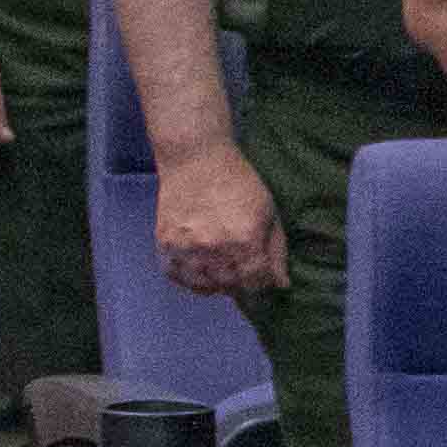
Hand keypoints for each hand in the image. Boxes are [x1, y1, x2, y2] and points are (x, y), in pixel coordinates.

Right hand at [150, 146, 285, 300]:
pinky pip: (177, 275)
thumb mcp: (269, 213)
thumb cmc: (240, 183)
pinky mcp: (165, 243)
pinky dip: (190, 280)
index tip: (264, 279)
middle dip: (242, 285)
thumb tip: (281, 284)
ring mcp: (186, 248)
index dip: (263, 284)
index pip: (256, 281)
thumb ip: (276, 251)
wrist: (196, 160)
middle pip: (230, 286)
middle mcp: (213, 249)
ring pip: (203, 285)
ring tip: (225, 275)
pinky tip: (201, 273)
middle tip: (245, 277)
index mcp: (244, 241)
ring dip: (217, 285)